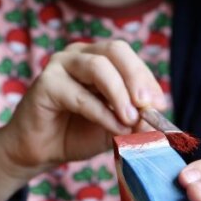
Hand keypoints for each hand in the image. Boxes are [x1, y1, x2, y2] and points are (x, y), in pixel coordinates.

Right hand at [0, 39, 165, 183]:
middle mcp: (80, 54)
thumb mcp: (114, 125)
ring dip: (120, 94)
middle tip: (147, 105)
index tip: (160, 105)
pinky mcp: (45, 83)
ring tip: (131, 119)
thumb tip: (156, 119)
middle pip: (115, 50)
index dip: (147, 78)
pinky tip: (114, 127)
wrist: (40, 151)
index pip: (128, 56)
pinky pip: (80, 94)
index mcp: (98, 58)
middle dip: (136, 77)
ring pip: (98, 67)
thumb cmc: (76, 134)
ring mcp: (61, 65)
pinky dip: (102, 112)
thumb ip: (134, 119)